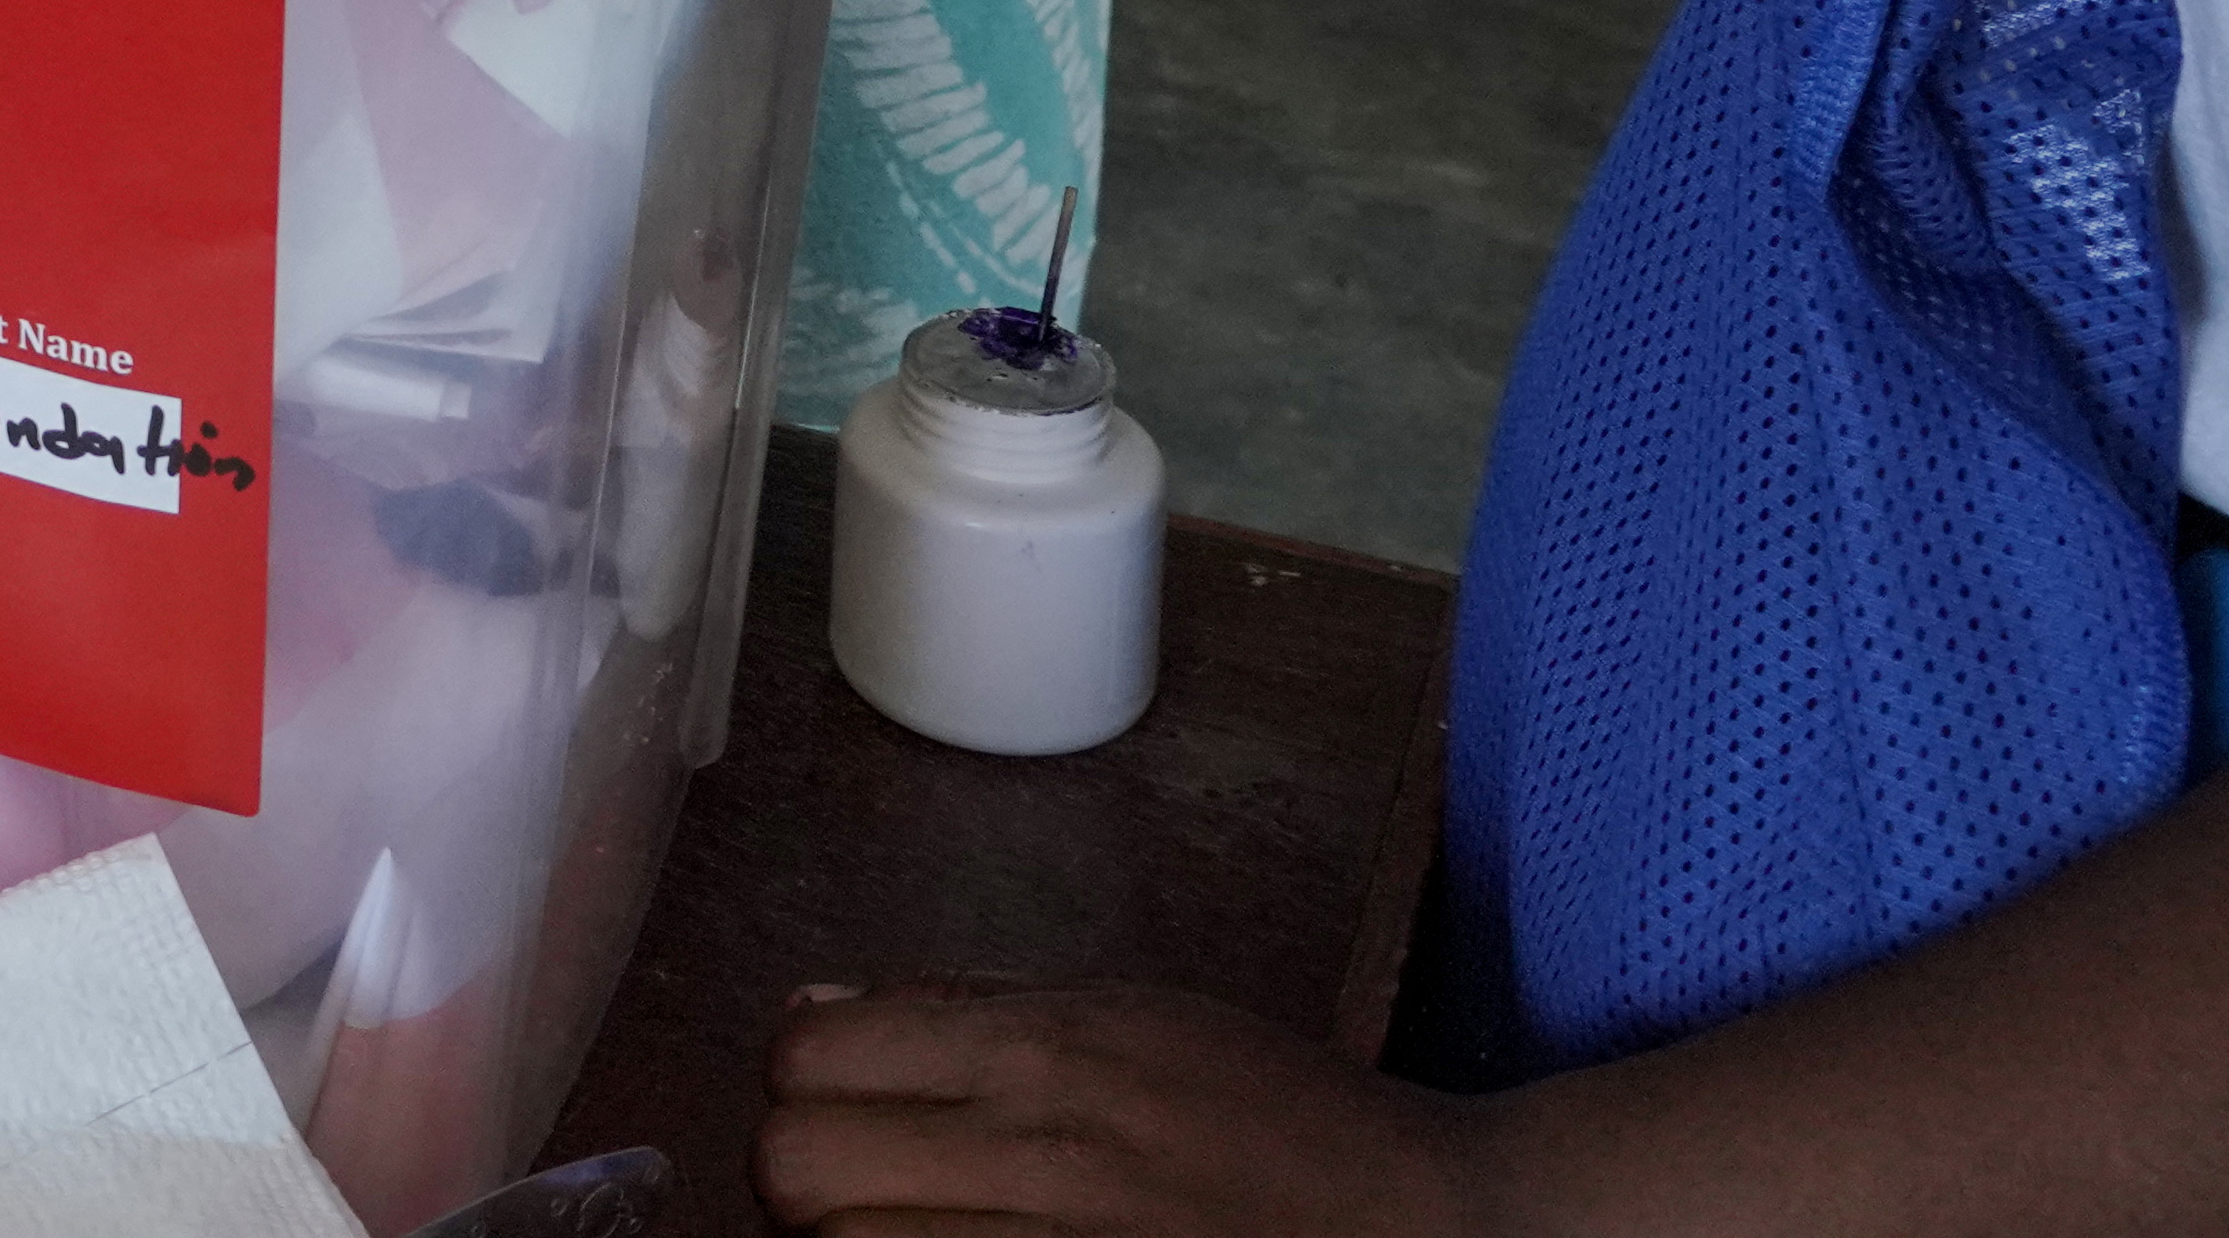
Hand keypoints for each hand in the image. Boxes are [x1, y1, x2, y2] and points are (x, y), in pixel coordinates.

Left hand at [763, 984, 1502, 1233]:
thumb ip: (970, 1014)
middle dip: (803, 1181)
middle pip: (795, 1171)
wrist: (1433, 1234)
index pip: (808, 1057)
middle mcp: (1041, 1156)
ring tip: (912, 1235)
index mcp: (1049, 1056)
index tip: (839, 1105)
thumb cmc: (1289, 1129)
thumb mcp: (1140, 1020)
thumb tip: (813, 1013)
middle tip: (857, 1191)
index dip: (802, 1083)